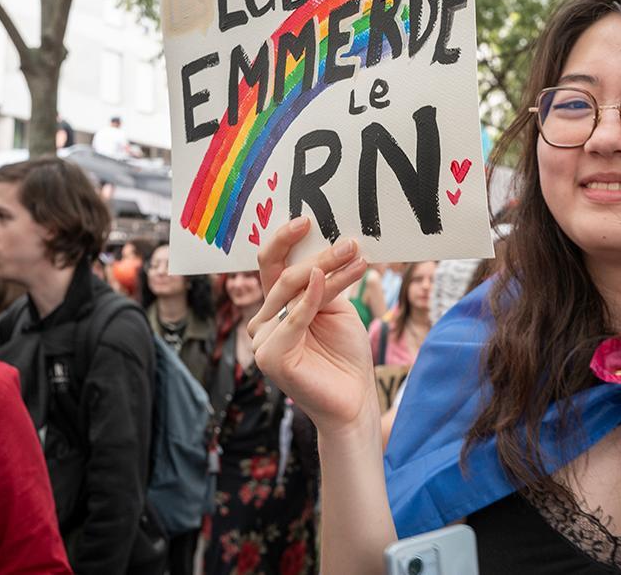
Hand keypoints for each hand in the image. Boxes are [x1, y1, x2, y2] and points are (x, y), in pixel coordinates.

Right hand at [249, 217, 376, 432]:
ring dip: (327, 269)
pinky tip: (328, 278)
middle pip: (285, 275)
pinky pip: (294, 317)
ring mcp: (263, 339)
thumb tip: (329, 245)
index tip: (307, 220)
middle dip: (318, 254)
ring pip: (292, 290)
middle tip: (349, 241)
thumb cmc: (345, 355)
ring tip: (356, 255)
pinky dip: (312, 296)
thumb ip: (324, 283)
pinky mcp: (271, 356)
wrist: (354, 399)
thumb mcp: (336, 309)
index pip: (272, 266)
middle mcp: (263, 320)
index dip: (284, 240)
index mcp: (275, 307)